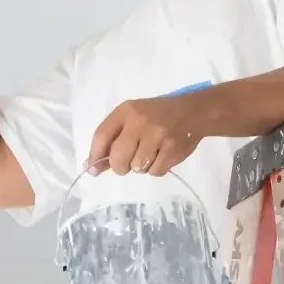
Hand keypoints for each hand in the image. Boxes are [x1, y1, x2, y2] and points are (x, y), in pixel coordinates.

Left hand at [88, 95, 205, 176]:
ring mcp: (159, 135)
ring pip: (137, 167)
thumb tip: (90, 168)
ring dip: (140, 167)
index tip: (94, 169)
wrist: (192, 112)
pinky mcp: (173, 149)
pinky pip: (155, 172)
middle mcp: (141, 122)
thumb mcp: (131, 119)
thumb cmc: (156, 116)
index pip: (101, 136)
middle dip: (119, 167)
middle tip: (127, 163)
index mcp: (126, 111)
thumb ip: (111, 141)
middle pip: (118, 158)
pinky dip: (156, 169)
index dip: (95, 155)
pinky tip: (161, 156)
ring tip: (149, 154)